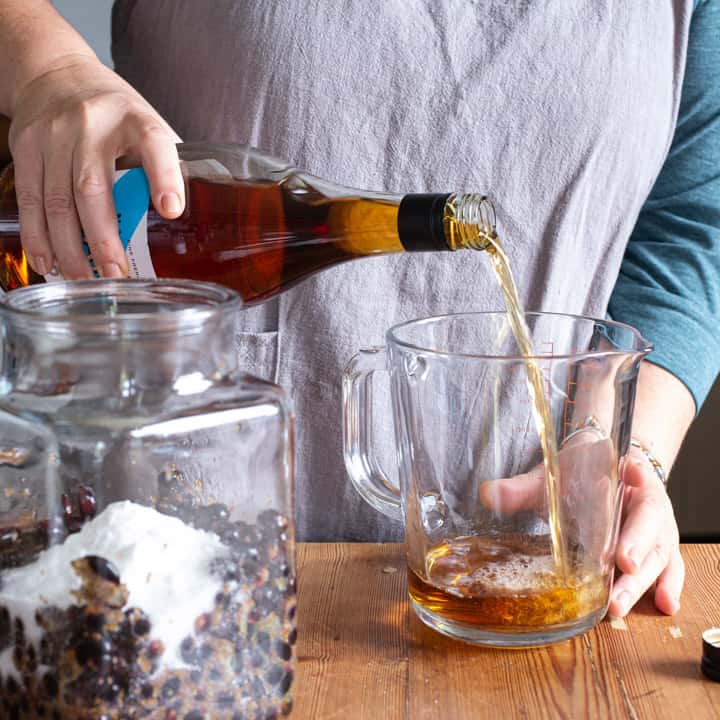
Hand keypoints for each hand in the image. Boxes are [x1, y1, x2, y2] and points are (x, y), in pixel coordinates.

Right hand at [8, 53, 183, 279]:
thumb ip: (168, 165)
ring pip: (56, 199)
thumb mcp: (149, 125)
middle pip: (92, 187)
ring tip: (85, 279)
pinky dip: (37, 236)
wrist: (55, 74)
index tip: (172, 211)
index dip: (164, 178)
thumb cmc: (115, 114)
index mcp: (135, 120)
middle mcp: (92, 125)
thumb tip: (195, 219)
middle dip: (103, 238)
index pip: (154, 145)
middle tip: (115, 274)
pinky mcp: (26, 147)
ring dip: (69, 247)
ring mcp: (54, 135)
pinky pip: (29, 199)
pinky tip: (49, 262)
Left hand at [479, 437, 683, 616]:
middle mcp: (648, 500)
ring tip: (619, 603)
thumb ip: (524, 486)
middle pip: (649, 523)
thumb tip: (488, 494)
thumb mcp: (554, 474)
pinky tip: (665, 605)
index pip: (634, 471)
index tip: (628, 476)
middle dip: (636, 548)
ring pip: (658, 552)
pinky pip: (670, 567)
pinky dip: (670, 585)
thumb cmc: (581, 473)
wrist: (607, 470)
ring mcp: (658, 527)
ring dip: (642, 580)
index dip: (633, 477)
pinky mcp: (659, 549)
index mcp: (626, 472)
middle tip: (622, 569)